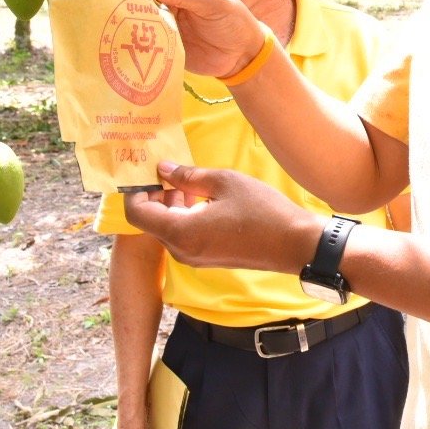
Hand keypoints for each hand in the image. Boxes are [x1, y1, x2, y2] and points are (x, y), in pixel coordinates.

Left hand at [122, 161, 320, 272]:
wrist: (293, 244)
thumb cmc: (261, 211)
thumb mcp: (224, 182)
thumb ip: (188, 176)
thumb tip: (163, 170)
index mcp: (180, 232)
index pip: (137, 213)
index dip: (136, 191)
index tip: (148, 171)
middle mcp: (180, 250)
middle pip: (150, 221)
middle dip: (156, 195)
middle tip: (173, 171)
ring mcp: (193, 258)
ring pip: (167, 228)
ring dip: (172, 205)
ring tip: (193, 183)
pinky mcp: (205, 259)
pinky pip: (182, 236)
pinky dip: (184, 217)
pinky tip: (205, 201)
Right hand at [134, 0, 264, 78]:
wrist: (240, 55)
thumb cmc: (233, 20)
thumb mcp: (214, 2)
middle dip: (126, 4)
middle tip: (123, 16)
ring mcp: (158, 19)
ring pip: (132, 17)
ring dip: (127, 23)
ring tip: (122, 32)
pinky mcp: (157, 40)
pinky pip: (139, 38)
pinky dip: (133, 41)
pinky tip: (127, 45)